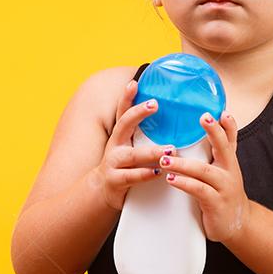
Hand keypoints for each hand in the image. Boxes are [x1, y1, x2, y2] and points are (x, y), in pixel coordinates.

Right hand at [92, 79, 175, 210]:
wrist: (101, 190)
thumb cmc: (122, 164)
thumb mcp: (128, 145)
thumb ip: (142, 133)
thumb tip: (164, 113)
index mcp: (120, 134)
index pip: (123, 111)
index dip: (126, 97)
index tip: (134, 83)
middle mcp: (115, 145)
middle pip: (124, 124)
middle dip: (138, 113)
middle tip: (155, 103)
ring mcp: (114, 162)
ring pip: (133, 155)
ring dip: (152, 151)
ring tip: (171, 149)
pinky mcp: (116, 180)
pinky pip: (132, 177)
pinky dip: (145, 174)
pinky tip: (157, 172)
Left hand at [160, 110, 250, 242]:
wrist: (237, 224)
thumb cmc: (223, 193)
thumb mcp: (224, 171)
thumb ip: (215, 154)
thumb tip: (203, 133)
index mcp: (229, 162)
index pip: (231, 139)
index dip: (228, 125)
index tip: (221, 111)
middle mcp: (230, 171)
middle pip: (224, 148)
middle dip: (214, 132)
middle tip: (203, 117)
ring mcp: (224, 188)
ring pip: (204, 171)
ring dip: (183, 164)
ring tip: (165, 159)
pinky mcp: (216, 204)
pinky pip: (199, 190)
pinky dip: (184, 183)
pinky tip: (172, 179)